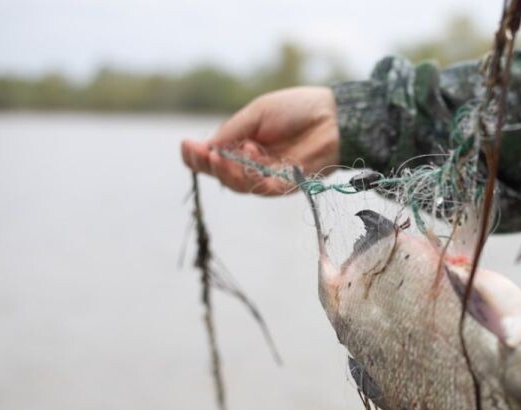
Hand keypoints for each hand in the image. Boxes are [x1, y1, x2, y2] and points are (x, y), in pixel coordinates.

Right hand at [181, 86, 339, 194]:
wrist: (334, 116)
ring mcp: (269, 177)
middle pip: (222, 176)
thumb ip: (232, 131)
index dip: (196, 156)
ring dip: (227, 171)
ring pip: (239, 185)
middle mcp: (252, 164)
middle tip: (203, 153)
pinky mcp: (288, 185)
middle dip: (207, 166)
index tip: (186, 144)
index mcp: (241, 145)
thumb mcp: (256, 114)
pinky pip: (264, 188)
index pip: (212, 158)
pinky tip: (251, 153)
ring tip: (222, 155)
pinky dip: (253, 174)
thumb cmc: (297, 109)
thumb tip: (205, 148)